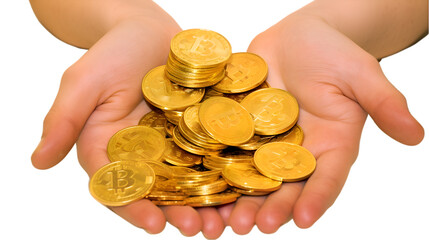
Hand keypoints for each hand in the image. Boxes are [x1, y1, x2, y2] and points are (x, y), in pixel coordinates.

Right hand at [30, 17, 219, 235]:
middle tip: (198, 230)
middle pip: (156, 192)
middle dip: (175, 213)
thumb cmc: (112, 51)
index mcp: (107, 148)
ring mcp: (168, 145)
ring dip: (204, 203)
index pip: (116, 186)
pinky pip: (208, 157)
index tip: (154, 224)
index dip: (133, 207)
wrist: (148, 31)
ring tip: (222, 221)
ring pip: (185, 181)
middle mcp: (138, 153)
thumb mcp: (84, 81)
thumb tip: (37, 162)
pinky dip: (222, 175)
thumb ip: (63, 120)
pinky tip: (239, 189)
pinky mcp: (193, 133)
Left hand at [225, 13, 423, 233]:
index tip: (305, 219)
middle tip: (254, 226)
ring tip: (225, 219)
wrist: (300, 36)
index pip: (326, 178)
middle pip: (285, 186)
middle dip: (270, 207)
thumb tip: (416, 134)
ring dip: (239, 198)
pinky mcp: (241, 127)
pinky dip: (214, 166)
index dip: (317, 199)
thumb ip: (384, 103)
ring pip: (252, 176)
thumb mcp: (362, 74)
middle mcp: (297, 151)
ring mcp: (266, 142)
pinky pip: (227, 149)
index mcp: (330, 145)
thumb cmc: (336, 53)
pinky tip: (200, 182)